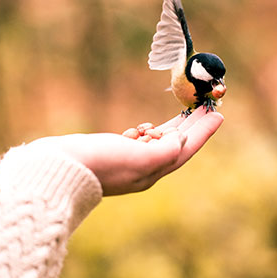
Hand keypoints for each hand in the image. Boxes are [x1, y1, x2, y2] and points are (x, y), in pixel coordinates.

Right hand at [30, 107, 223, 195]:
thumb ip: (161, 152)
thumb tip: (180, 143)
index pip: (185, 149)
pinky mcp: (112, 154)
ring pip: (158, 143)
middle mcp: (143, 169)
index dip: (203, 132)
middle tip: (208, 106)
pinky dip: (146, 132)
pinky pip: (137, 143)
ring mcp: (127, 162)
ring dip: (173, 127)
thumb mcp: (134, 158)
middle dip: (193, 126)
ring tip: (187, 112)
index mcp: (151, 171)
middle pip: (176, 145)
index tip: (219, 114)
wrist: (57, 168)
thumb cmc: (96, 162)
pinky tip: (146, 127)